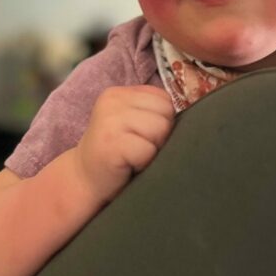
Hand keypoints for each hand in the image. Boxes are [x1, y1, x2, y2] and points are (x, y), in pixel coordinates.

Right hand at [75, 85, 175, 202]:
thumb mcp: (129, 123)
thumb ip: (150, 112)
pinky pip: (148, 150)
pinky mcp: (111, 143)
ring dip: (152, 149)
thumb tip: (193, 115)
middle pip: (166, 112)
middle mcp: (112, 101)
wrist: (82, 182)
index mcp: (118, 93)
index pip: (164, 98)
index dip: (161, 121)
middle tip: (137, 149)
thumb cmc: (115, 155)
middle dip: (160, 135)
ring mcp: (109, 121)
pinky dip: (143, 162)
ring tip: (133, 156)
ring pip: (160, 129)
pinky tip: (127, 165)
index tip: (141, 136)